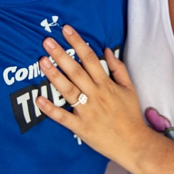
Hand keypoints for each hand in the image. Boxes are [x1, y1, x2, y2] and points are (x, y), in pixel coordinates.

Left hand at [36, 26, 155, 170]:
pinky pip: (63, 117)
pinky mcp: (81, 127)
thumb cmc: (131, 116)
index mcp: (107, 85)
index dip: (78, 43)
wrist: (135, 144)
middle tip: (46, 41)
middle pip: (76, 71)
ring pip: (68, 90)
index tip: (66, 29)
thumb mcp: (129, 89)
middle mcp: (96, 95)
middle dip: (61, 54)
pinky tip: (39, 99)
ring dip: (54, 75)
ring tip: (42, 61)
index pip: (90, 59)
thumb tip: (106, 50)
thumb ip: (118, 68)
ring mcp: (87, 112)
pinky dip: (51, 109)